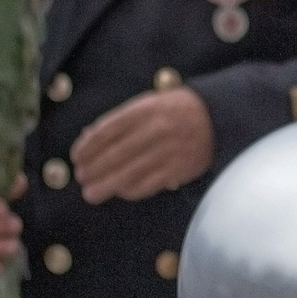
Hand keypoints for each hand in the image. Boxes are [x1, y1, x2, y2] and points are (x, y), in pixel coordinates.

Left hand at [71, 88, 214, 203]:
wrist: (220, 116)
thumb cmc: (178, 109)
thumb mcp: (150, 103)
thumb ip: (122, 119)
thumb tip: (89, 137)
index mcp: (146, 109)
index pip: (108, 130)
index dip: (88, 146)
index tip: (76, 157)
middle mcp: (156, 129)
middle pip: (116, 154)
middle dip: (94, 169)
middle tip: (81, 178)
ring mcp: (169, 150)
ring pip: (130, 172)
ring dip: (107, 185)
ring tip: (91, 193)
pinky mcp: (180, 168)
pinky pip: (149, 183)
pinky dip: (132, 190)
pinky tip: (121, 192)